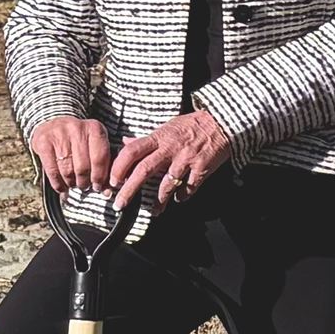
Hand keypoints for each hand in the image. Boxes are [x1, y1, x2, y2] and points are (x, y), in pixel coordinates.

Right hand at [29, 116, 114, 192]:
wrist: (53, 124)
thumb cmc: (79, 140)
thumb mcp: (94, 146)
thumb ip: (103, 166)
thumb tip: (107, 193)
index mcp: (94, 128)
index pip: (100, 158)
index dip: (99, 176)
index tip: (98, 186)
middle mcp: (77, 128)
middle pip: (83, 166)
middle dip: (84, 182)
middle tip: (84, 186)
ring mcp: (59, 134)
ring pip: (67, 170)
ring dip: (71, 183)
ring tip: (73, 184)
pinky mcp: (44, 142)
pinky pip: (52, 170)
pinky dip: (58, 184)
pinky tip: (62, 187)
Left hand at [108, 108, 232, 203]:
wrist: (222, 122)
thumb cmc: (193, 125)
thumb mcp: (167, 127)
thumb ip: (147, 139)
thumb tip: (125, 143)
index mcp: (160, 137)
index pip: (132, 151)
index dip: (119, 166)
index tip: (112, 181)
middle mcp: (171, 148)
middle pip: (144, 170)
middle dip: (129, 190)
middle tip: (119, 204)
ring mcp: (186, 159)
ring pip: (167, 184)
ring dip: (159, 201)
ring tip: (154, 211)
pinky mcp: (202, 168)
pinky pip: (189, 188)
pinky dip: (183, 196)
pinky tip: (179, 198)